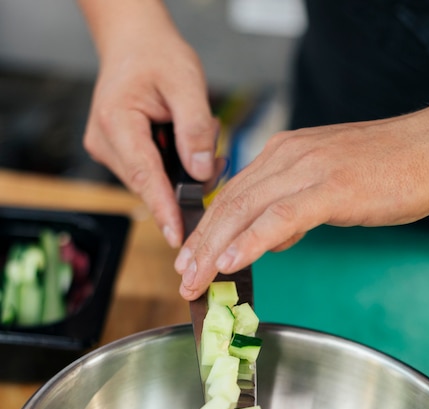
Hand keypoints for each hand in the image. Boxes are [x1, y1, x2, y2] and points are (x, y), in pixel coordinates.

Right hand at [79, 0, 218, 247]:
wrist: (133, 45)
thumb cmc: (156, 57)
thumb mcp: (186, 82)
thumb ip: (196, 128)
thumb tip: (201, 172)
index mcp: (117, 121)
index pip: (143, 175)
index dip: (163, 208)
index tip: (176, 235)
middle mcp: (105, 142)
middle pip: (148, 183)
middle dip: (184, 185)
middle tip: (217, 161)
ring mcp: (108, 151)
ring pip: (150, 182)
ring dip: (180, 174)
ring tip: (202, 141)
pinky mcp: (117, 155)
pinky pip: (149, 173)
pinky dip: (172, 168)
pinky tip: (186, 147)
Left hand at [175, 101, 428, 298]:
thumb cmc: (385, 168)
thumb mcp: (326, 185)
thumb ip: (293, 207)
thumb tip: (271, 237)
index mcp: (283, 153)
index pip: (231, 194)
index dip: (205, 230)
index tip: (188, 259)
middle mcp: (286, 155)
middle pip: (229, 204)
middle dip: (200, 246)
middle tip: (182, 279)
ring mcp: (307, 169)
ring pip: (245, 211)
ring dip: (213, 249)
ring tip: (195, 280)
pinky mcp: (330, 188)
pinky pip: (279, 218)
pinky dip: (250, 241)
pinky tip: (229, 262)